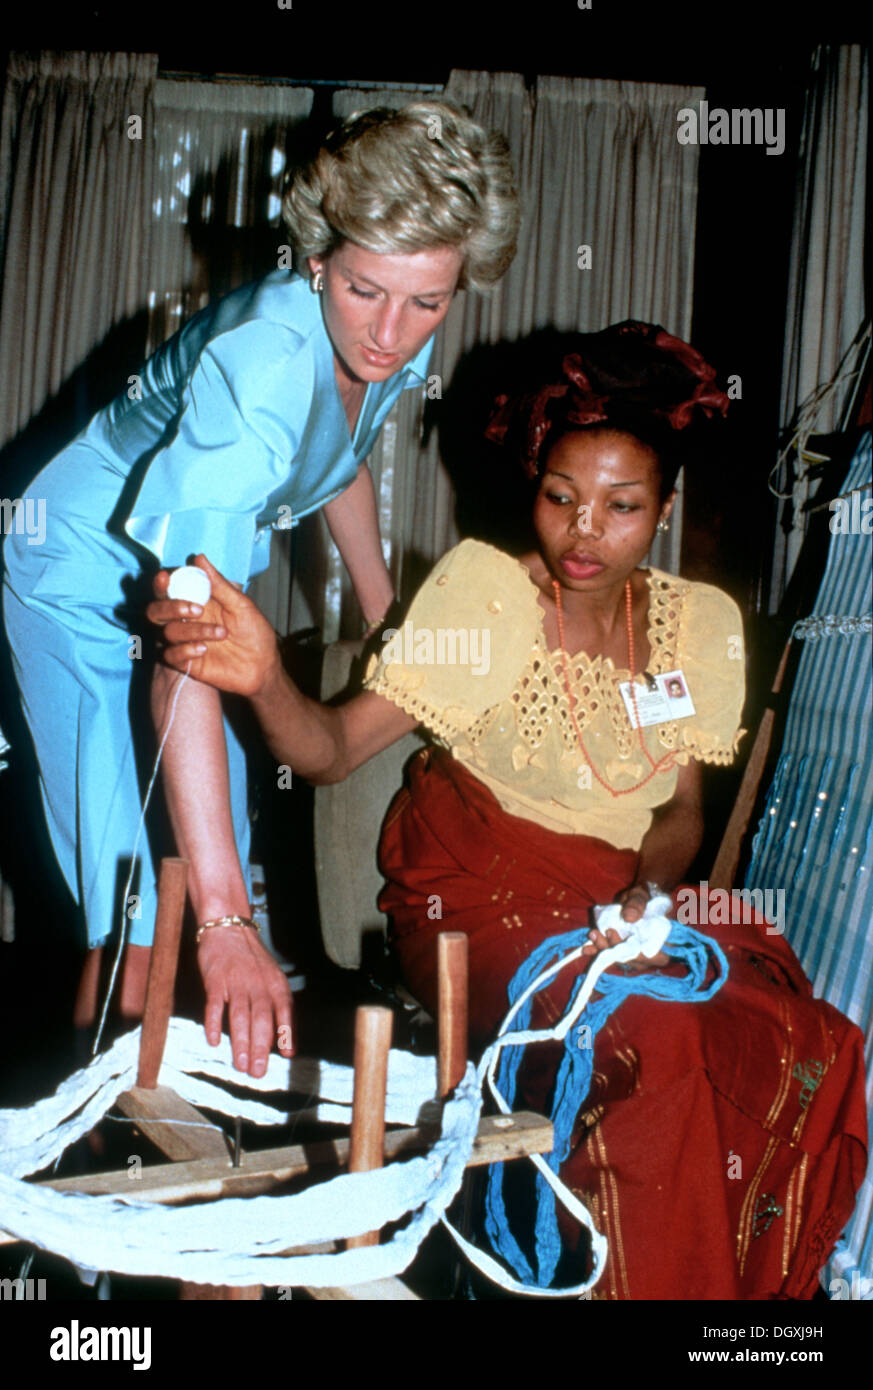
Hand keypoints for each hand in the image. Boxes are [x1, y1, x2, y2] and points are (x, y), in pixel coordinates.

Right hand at [147, 555, 280, 697]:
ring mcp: (184, 642)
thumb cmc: (254, 632)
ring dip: (194, 630)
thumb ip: (219, 584)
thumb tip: (199, 558)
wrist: (263, 665)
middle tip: (197, 610)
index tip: (164, 578)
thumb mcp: (241, 605)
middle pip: (156, 611)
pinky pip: (170, 655)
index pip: (168, 590)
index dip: (161, 584)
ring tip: (222, 633)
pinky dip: (185, 650)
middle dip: (170, 607)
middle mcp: (185, 621)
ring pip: (168, 632)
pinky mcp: (186, 663)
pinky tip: (204, 649)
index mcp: (195, 602)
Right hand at [197, 924, 293, 1075]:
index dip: (286, 1032)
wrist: (229, 928)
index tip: (287, 1055)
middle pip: (261, 1018)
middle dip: (260, 1047)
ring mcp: (236, 982)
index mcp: (275, 983)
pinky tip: (214, 1042)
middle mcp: (258, 983)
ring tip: (240, 1065)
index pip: (284, 1010)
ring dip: (240, 1042)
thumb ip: (280, 1008)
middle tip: (258, 1072)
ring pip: (240, 1015)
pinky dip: (214, 1023)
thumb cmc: (252, 959)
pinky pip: (215, 1005)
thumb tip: (287, 1043)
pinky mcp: (215, 980)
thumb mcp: (273, 978)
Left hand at [581, 883, 669, 970]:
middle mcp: (647, 951)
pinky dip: (597, 952)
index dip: (640, 956)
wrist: (636, 897)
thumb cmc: (644, 896)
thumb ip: (637, 904)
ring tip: (592, 934)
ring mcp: (631, 952)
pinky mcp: (618, 949)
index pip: (655, 958)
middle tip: (603, 933)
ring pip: (618, 959)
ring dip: (604, 950)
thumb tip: (629, 917)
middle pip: (632, 960)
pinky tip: (586, 949)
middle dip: (616, 950)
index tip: (627, 943)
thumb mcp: (641, 896)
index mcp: (661, 941)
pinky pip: (607, 954)